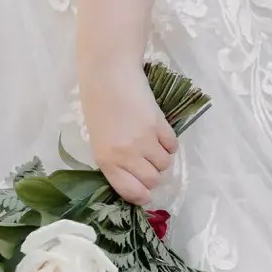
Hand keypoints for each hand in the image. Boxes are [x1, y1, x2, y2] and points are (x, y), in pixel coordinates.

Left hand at [79, 64, 177, 204]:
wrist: (108, 75)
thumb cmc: (98, 106)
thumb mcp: (99, 139)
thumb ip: (116, 160)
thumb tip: (137, 177)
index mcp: (106, 160)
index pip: (130, 191)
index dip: (142, 196)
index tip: (146, 194)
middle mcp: (125, 155)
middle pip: (153, 180)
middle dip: (154, 175)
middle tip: (149, 163)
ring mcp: (144, 140)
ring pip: (165, 164)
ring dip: (162, 157)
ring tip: (153, 143)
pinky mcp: (159, 125)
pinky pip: (173, 146)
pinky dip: (169, 143)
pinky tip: (159, 132)